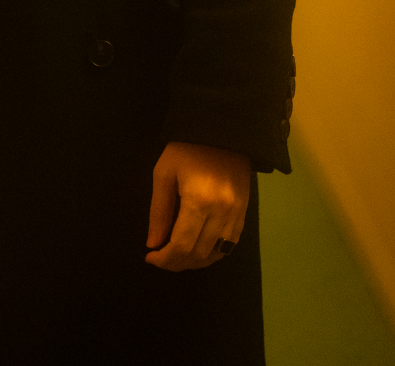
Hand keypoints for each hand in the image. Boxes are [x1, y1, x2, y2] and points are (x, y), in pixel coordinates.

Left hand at [145, 141, 249, 270]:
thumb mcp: (164, 173)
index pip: (182, 245)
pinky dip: (212, 253)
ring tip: (177, 257)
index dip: (164, 259)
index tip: (150, 257)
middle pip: (199, 254)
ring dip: (194, 262)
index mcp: (199, 200)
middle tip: (161, 259)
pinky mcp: (244, 213)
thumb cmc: (187, 148)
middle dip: (176, 263)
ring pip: (216, 254)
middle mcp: (222, 212)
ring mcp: (237, 214)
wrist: (221, 131)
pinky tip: (198, 249)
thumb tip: (153, 244)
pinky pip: (230, 245)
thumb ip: (159, 212)